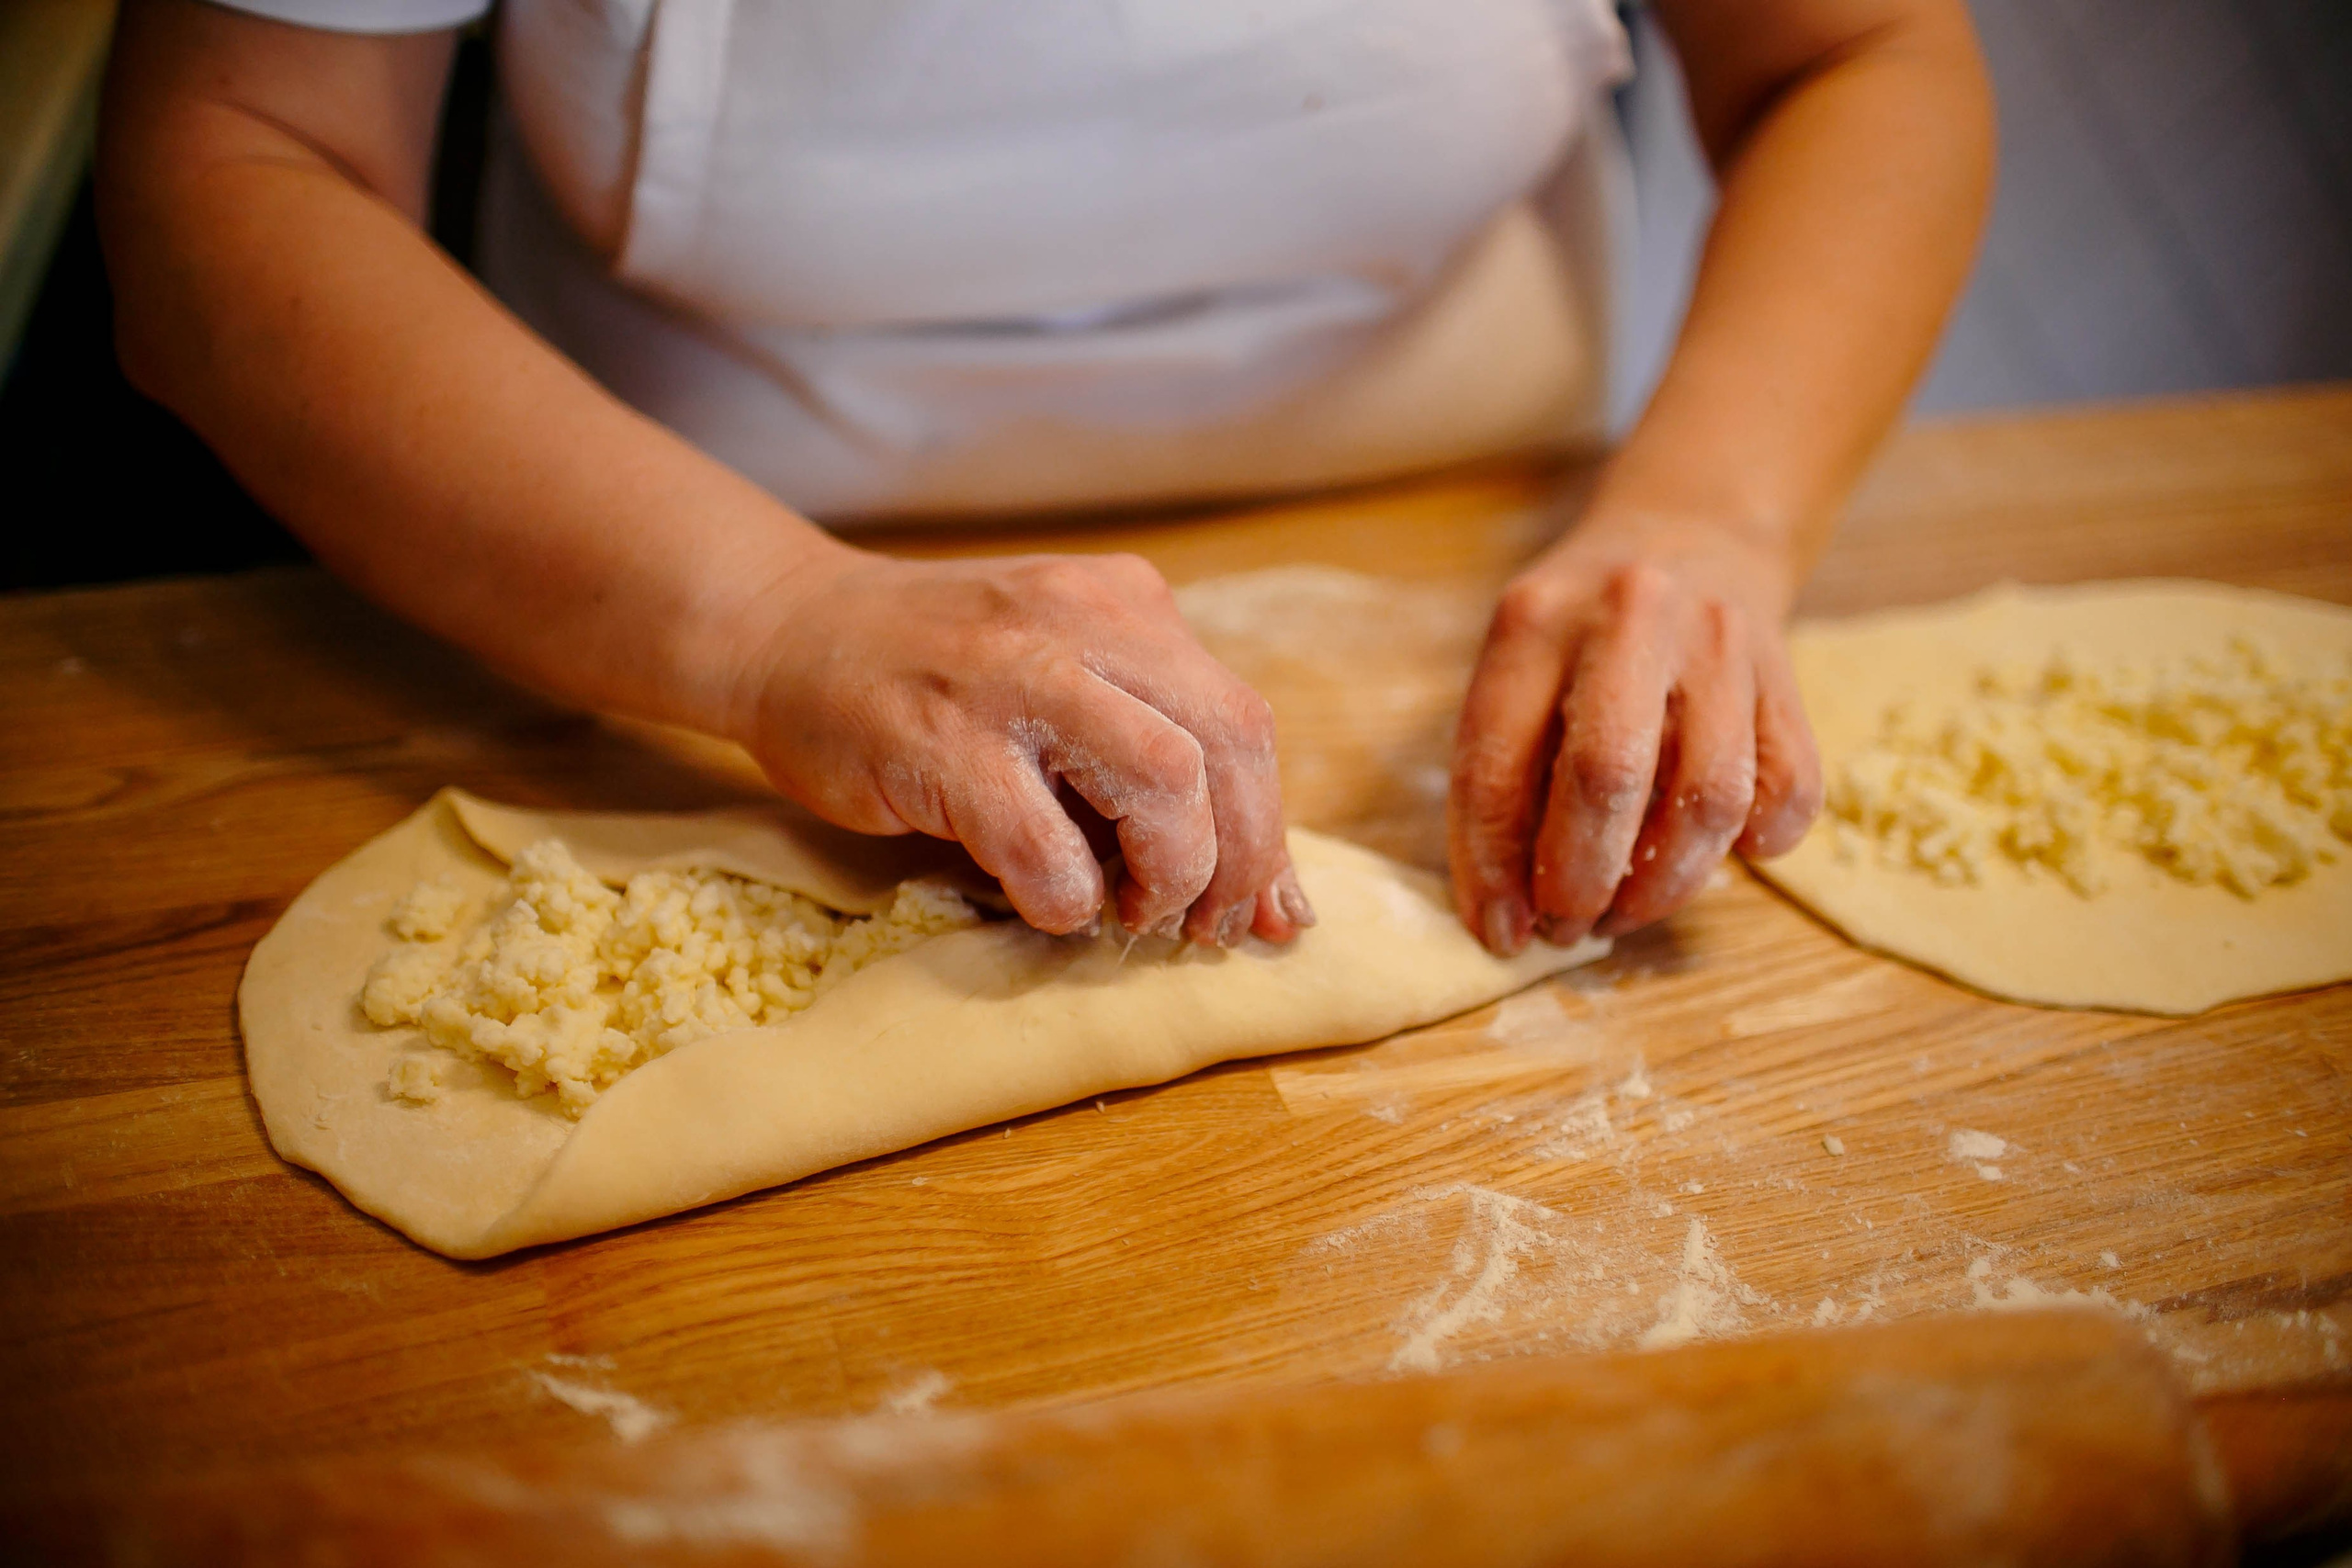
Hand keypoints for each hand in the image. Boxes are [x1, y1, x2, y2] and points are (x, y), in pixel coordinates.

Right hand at [729, 546, 1314, 943]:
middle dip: (1239, 859)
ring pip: (1164, 777)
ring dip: (1170, 871)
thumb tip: (1265, 899)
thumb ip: (1151, 762)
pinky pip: (1045, 843)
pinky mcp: (941, 740)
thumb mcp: (1061, 679)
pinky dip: (1065, 895)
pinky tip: (1046, 902)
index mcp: (1126, 606)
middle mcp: (1083, 623)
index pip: (1241, 722)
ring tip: (1133, 914)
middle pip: (1228, 745)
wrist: (783, 630)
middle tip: (1204, 927)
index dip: (1268, 830)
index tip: (1265, 908)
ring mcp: (1013, 675)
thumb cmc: (932, 678)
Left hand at [1448, 515, 1821, 954]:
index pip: (1497, 765)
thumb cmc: (1581, 630)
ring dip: (1664, 885)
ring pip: (1708, 799)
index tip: (1501, 933)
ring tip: (1627, 909)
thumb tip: (1506, 917)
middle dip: (1580, 880)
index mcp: (1534, 620)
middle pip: (1607, 778)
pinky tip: (1716, 850)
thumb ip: (1502, 773)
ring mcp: (1720, 642)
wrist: (1695, 530)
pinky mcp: (1787, 672)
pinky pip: (1789, 790)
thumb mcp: (1518, 666)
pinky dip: (1755, 843)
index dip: (1493, 868)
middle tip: (1567, 927)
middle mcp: (1630, 618)